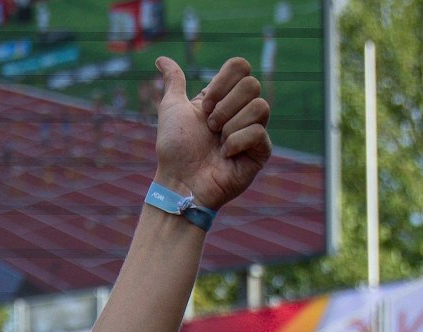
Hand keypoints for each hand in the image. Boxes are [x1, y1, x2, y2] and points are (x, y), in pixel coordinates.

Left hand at [153, 56, 270, 211]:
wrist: (180, 180)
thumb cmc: (175, 149)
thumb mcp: (171, 108)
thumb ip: (174, 82)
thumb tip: (161, 59)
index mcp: (225, 97)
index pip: (240, 67)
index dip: (221, 83)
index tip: (203, 107)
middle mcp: (242, 111)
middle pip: (252, 85)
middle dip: (224, 107)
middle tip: (210, 126)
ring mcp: (253, 131)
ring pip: (260, 107)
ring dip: (230, 125)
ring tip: (217, 142)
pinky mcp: (261, 152)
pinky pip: (259, 132)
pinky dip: (236, 142)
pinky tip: (226, 155)